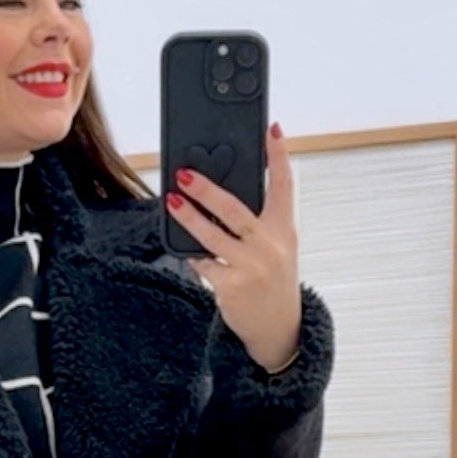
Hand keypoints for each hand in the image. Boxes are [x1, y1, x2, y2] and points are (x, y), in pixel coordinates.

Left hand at [166, 122, 301, 371]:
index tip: (272, 130)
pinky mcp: (232, 286)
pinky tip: (183, 244)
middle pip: (235, 210)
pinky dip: (193, 253)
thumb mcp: (279, 247)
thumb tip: (222, 195)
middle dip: (208, 190)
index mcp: (284, 229)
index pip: (284, 185)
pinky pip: (204, 263)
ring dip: (189, 218)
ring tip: (172, 201)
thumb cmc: (273, 280)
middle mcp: (270, 246)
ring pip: (213, 236)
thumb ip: (260, 222)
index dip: (279, 156)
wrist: (278, 327)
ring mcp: (251, 267)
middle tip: (185, 174)